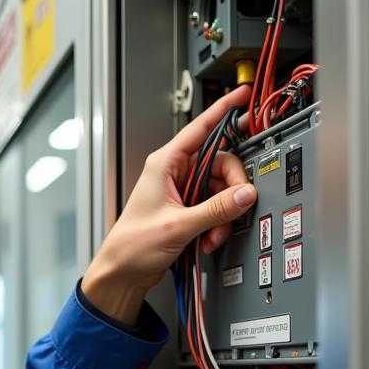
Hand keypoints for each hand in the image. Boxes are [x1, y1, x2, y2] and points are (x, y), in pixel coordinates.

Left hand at [81, 86, 257, 324]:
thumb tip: (245, 194)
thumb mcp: (178, 225)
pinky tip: (207, 240)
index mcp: (165, 164)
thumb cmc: (132, 246)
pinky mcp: (188, 211)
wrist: (122, 273)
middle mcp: (174, 174)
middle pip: (222, 165)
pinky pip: (215, 208)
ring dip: (223, 215)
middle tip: (231, 210)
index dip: (224, 109)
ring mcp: (182, 192)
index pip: (201, 128)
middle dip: (230, 192)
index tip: (243, 95)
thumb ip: (215, 209)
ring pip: (222, 190)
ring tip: (211, 235)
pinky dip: (217, 224)